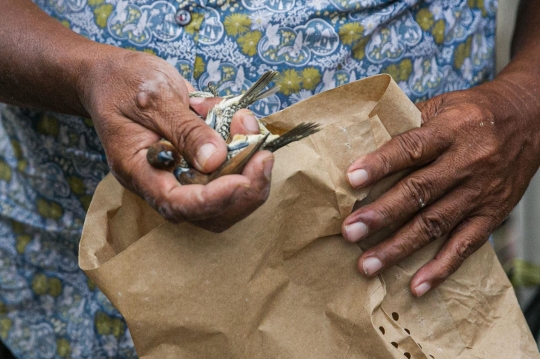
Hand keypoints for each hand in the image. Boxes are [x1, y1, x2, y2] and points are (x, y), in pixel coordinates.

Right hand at [80, 47, 270, 231]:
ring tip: (251, 127)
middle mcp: (161, 180)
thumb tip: (216, 160)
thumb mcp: (154, 96)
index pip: (175, 204)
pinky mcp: (195, 163)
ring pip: (224, 198)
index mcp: (138, 170)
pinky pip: (228, 171)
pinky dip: (244, 149)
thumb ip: (185, 129)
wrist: (112, 76)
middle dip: (244, 191)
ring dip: (249, 169)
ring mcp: (179, 174)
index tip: (243, 180)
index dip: (212, 200)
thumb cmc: (123, 82)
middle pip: (207, 213)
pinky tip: (240, 119)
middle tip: (264, 156)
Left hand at [342, 79, 539, 295]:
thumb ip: (409, 126)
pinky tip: (416, 286)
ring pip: (436, 224)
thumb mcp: (443, 106)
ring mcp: (480, 192)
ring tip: (368, 264)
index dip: (381, 164)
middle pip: (419, 191)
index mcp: (450, 130)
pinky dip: (441, 268)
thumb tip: (363, 144)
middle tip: (350, 231)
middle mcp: (466, 162)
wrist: (530, 118)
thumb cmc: (475, 113)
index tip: (352, 179)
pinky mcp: (492, 214)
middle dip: (382, 214)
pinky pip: (465, 245)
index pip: (411, 148)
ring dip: (399, 247)